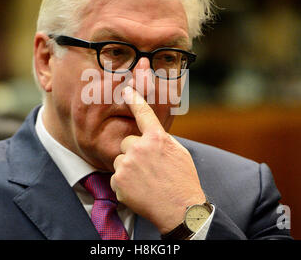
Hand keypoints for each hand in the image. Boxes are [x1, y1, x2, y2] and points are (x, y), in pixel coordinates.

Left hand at [110, 86, 205, 233]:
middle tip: (147, 168)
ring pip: (121, 161)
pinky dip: (124, 185)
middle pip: (126, 142)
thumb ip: (162, 141)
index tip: (127, 90)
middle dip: (133, 153)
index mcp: (157, 138)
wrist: (180, 209)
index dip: (134, 99)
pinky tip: (139, 191)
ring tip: (145, 182)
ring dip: (129, 169)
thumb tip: (152, 136)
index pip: (143, 113)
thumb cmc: (183, 181)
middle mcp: (140, 148)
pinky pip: (116, 178)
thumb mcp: (179, 153)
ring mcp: (127, 165)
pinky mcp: (119, 181)